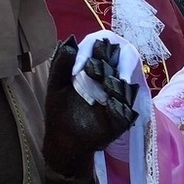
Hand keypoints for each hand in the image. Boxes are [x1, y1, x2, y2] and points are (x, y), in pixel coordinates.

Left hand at [42, 36, 138, 176]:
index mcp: (92, 68)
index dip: (92, 51)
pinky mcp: (123, 115)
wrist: (64, 141)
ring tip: (106, 84)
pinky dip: (119, 103)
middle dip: (112, 61)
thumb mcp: (56, 87)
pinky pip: (127, 106)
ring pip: (125, 81)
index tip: (80, 67)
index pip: (99, 48)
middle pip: (120, 59)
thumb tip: (69, 41)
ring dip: (118, 80)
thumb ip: (61, 65)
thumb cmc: (59, 112)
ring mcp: (118, 96)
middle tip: (98, 69)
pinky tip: (111, 104)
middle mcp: (109, 78)